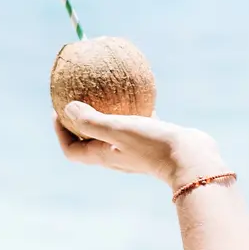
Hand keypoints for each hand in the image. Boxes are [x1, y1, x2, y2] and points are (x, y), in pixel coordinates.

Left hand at [56, 104, 223, 191]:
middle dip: (79, 122)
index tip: (57, 110)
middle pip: (89, 141)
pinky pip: (137, 123)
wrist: (191, 158)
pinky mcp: (154, 141)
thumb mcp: (118, 129)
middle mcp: (117, 156)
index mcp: (104, 156)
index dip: (60, 133)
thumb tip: (67, 108)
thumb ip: (91, 120)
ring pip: (114, 132)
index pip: (72, 150)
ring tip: (105, 93)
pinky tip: (138, 92)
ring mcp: (136, 150)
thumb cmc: (152, 145)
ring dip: (106, 115)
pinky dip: (132, 110)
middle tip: (77, 98)